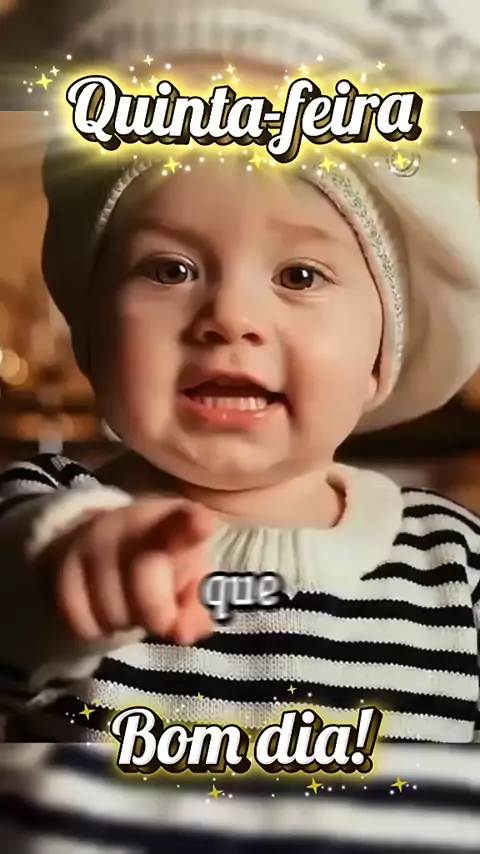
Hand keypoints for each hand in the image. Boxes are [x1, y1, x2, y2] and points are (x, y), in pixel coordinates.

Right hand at [38, 497, 215, 645]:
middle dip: (157, 614)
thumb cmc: (165, 564)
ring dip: (127, 622)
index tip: (202, 525)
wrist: (108, 541)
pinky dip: (97, 629)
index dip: (194, 526)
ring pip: (113, 613)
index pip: (186, 522)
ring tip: (130, 601)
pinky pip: (83, 623)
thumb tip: (180, 633)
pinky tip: (104, 607)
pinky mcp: (63, 566)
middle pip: (145, 590)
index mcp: (175, 524)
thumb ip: (198, 609)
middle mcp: (130, 525)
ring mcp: (92, 543)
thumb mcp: (192, 582)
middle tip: (161, 610)